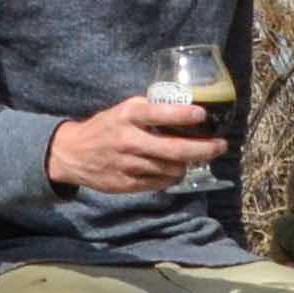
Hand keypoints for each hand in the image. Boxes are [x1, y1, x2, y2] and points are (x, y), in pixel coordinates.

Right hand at [47, 97, 225, 192]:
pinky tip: (171, 168)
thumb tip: (187, 108)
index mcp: (129, 116)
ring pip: (172, 168)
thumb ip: (150, 110)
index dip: (185, 114)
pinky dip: (171, 175)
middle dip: (204, 149)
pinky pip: (161, 182)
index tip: (203, 114)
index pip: (162, 113)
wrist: (73, 154)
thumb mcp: (123, 110)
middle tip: (220, 145)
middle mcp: (130, 140)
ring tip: (193, 157)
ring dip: (187, 164)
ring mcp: (129, 165)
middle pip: (175, 149)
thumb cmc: (105, 127)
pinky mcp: (128, 184)